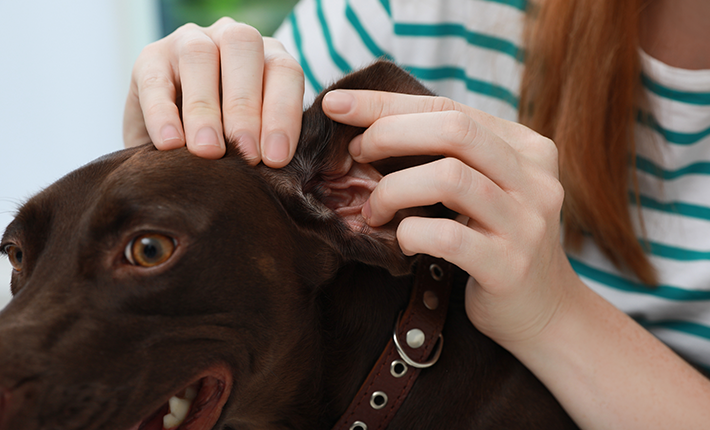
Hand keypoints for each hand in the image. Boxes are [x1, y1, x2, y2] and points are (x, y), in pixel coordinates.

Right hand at [123, 18, 304, 165]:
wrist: (175, 142)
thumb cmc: (230, 144)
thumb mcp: (256, 141)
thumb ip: (270, 145)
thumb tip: (279, 169)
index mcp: (268, 55)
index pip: (284, 71)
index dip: (283, 114)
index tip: (275, 159)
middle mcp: (231, 38)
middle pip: (243, 49)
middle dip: (246, 107)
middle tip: (247, 156)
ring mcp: (189, 41)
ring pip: (198, 56)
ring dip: (206, 108)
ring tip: (208, 152)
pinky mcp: (149, 57)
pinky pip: (155, 80)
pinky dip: (162, 113)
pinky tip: (170, 144)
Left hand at [322, 90, 576, 346]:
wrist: (545, 311)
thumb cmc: (495, 242)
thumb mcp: (484, 188)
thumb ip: (450, 157)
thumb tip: (370, 126)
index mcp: (526, 147)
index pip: (450, 107)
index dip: (388, 103)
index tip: (338, 104)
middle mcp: (534, 178)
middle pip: (454, 130)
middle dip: (389, 133)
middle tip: (355, 153)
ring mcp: (527, 222)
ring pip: (450, 178)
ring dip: (394, 189)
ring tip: (373, 209)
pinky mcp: (511, 266)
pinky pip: (448, 237)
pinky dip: (411, 233)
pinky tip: (403, 240)